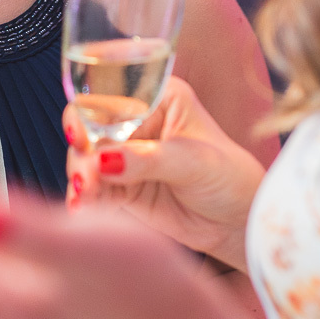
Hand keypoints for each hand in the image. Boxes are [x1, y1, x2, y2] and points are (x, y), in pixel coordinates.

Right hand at [64, 76, 266, 269]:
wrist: (239, 222)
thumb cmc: (230, 179)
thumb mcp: (193, 163)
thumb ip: (147, 159)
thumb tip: (104, 160)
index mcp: (157, 98)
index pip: (112, 96)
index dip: (88, 112)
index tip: (79, 135)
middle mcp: (136, 122)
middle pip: (90, 128)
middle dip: (82, 152)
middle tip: (86, 178)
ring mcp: (125, 156)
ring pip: (85, 159)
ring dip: (81, 177)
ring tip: (87, 198)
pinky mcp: (119, 187)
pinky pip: (91, 189)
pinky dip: (84, 198)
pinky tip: (82, 210)